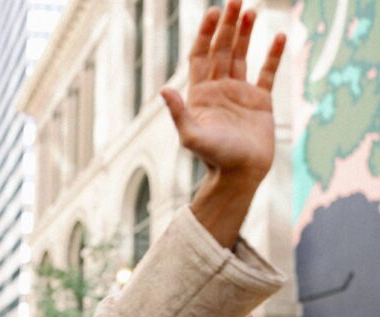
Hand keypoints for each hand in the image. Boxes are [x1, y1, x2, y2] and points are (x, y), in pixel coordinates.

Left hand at [162, 1, 285, 183]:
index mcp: (200, 94)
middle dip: (227, 26)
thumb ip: (179, 113)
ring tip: (252, 10)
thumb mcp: (192, 136)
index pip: (200, 56)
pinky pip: (267, 73)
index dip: (205, 34)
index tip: (213, 13)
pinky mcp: (260, 101)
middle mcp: (218, 89)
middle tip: (235, 1)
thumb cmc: (214, 158)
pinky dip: (273, 55)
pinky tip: (278, 36)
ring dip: (245, 34)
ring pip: (242, 56)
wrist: (240, 175)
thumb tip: (163, 89)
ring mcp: (239, 94)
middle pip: (221, 50)